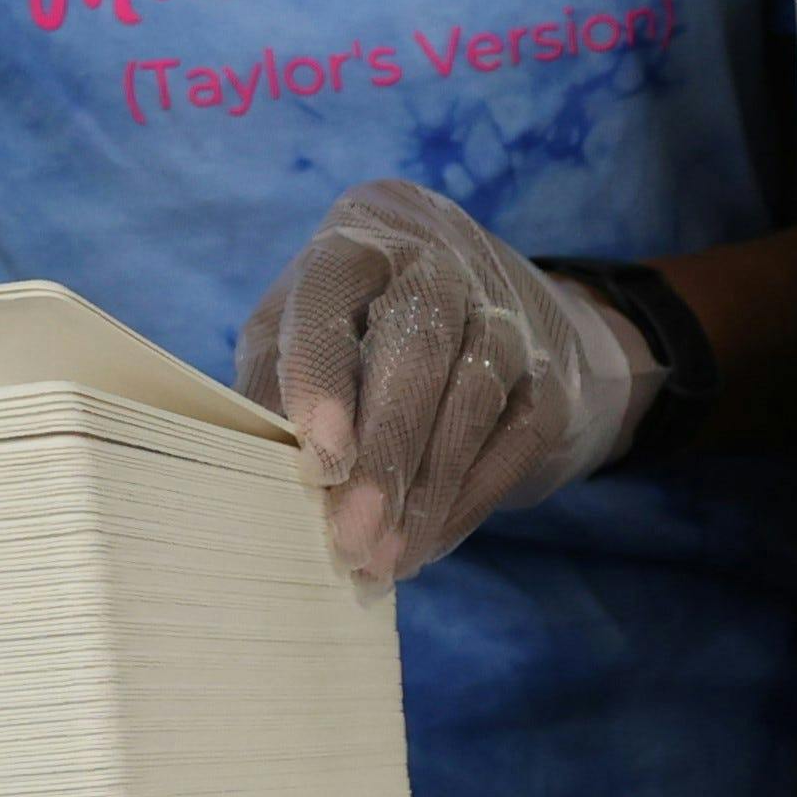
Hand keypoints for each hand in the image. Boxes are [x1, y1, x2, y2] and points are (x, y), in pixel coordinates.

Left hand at [235, 180, 642, 580]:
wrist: (502, 316)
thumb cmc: (362, 328)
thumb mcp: (298, 333)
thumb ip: (272, 384)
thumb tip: (245, 468)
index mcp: (359, 237)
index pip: (333, 294)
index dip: (323, 376)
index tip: (318, 461)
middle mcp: (440, 262)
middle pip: (417, 351)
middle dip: (385, 454)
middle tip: (352, 538)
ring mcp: (507, 316)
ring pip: (472, 401)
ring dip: (427, 492)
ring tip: (385, 559)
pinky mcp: (551, 376)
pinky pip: (513, 442)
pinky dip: (468, 500)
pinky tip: (428, 542)